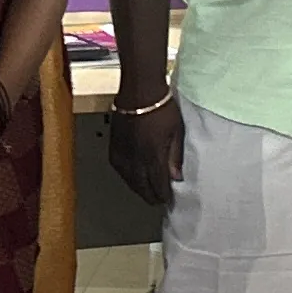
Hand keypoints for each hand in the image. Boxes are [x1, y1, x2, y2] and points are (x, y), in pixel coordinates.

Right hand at [107, 92, 184, 207]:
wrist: (139, 91)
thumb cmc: (161, 107)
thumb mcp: (177, 132)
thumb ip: (175, 157)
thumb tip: (176, 177)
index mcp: (153, 156)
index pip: (158, 185)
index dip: (164, 195)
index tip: (168, 200)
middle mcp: (136, 158)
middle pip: (142, 187)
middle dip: (151, 196)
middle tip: (158, 201)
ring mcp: (123, 153)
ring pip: (129, 180)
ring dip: (138, 189)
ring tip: (147, 193)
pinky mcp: (114, 146)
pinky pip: (119, 169)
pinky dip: (127, 177)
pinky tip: (132, 178)